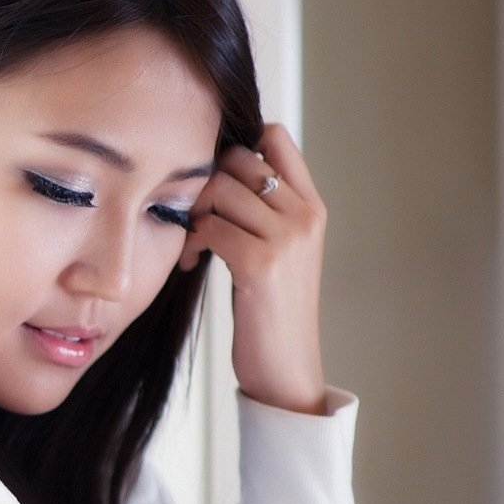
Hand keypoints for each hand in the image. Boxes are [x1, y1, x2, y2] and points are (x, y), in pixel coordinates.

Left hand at [175, 122, 328, 415]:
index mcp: (312, 205)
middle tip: (192, 218)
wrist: (287, 366)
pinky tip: (192, 264)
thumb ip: (263, 211)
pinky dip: (192, 243)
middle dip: (204, 184)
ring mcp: (288, 237)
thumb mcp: (278, 250)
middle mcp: (306, 214)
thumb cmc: (271, 310)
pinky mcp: (263, 263)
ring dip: (193, 215)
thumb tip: (219, 172)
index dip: (236, 145)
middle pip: (239, 159)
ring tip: (191, 245)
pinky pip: (212, 227)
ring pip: (221, 190)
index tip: (212, 182)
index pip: (275, 137)